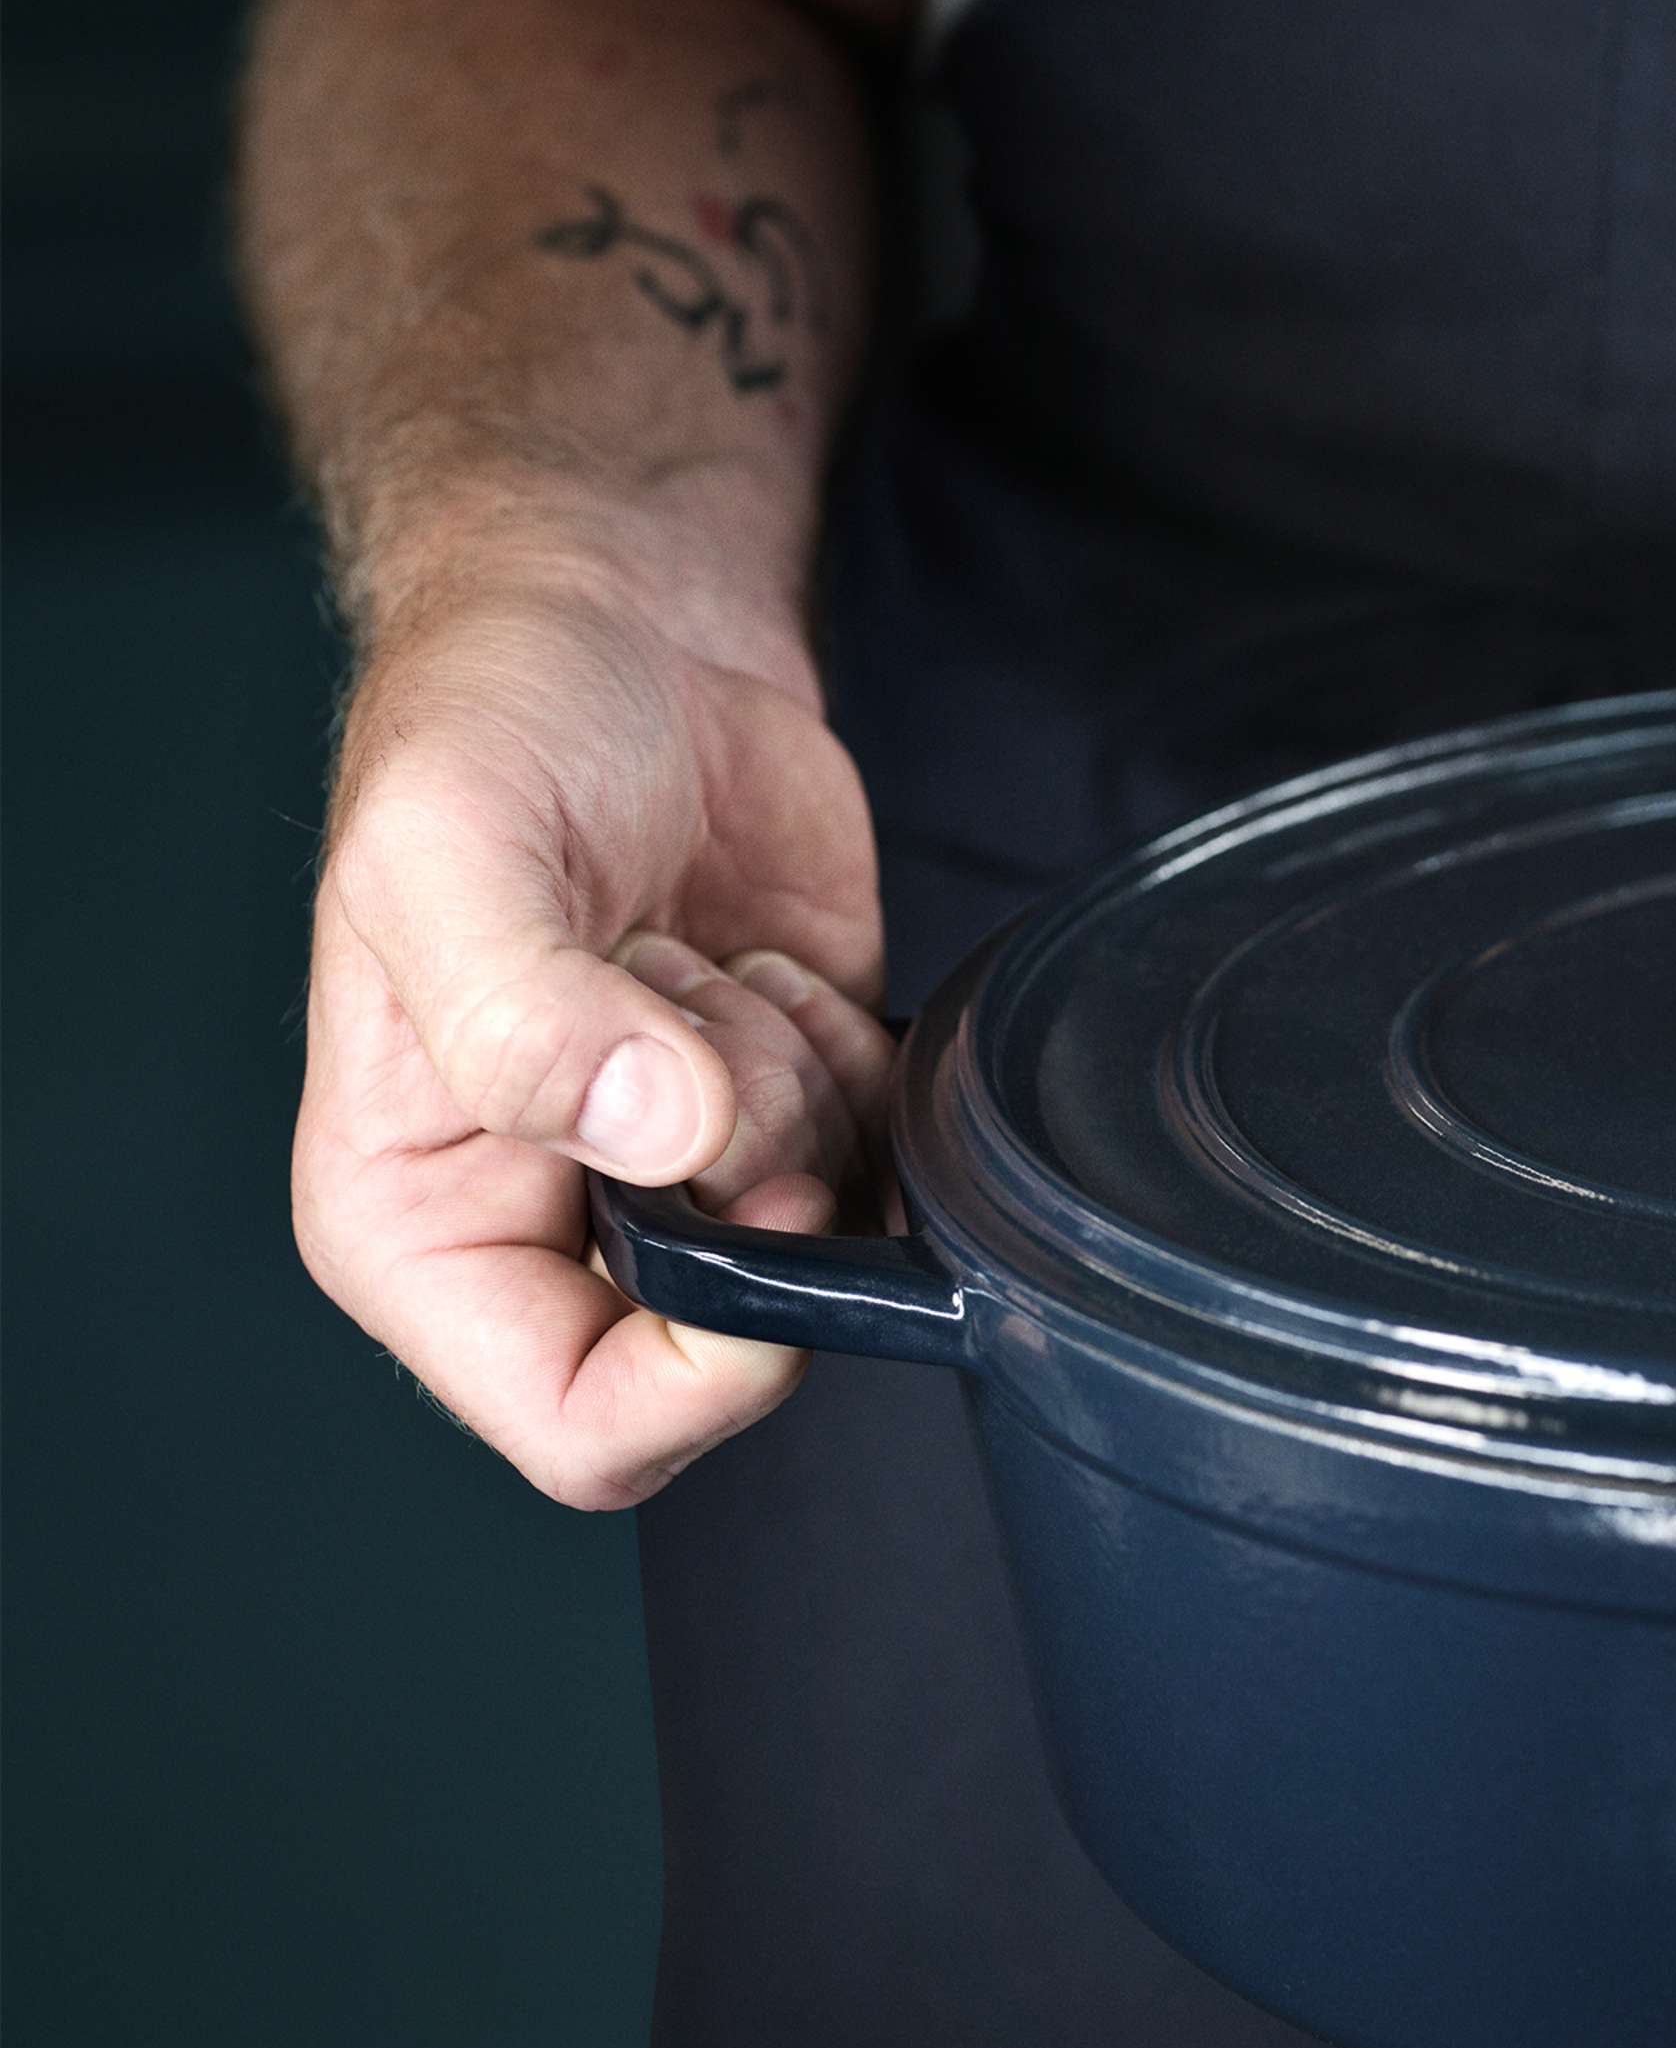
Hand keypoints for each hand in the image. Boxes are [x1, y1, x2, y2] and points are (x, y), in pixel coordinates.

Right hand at [294, 556, 890, 1506]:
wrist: (616, 624)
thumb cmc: (488, 723)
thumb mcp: (449, 848)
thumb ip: (524, 1016)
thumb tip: (659, 1140)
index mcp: (418, 1221)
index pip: (575, 1422)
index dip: (694, 1369)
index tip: (744, 1209)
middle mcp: (550, 1224)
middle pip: (722, 1344)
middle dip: (749, 1172)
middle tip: (681, 1000)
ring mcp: (684, 1174)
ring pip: (821, 1238)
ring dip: (794, 1080)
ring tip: (689, 951)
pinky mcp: (791, 1103)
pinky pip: (884, 1156)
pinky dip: (852, 1050)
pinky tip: (761, 955)